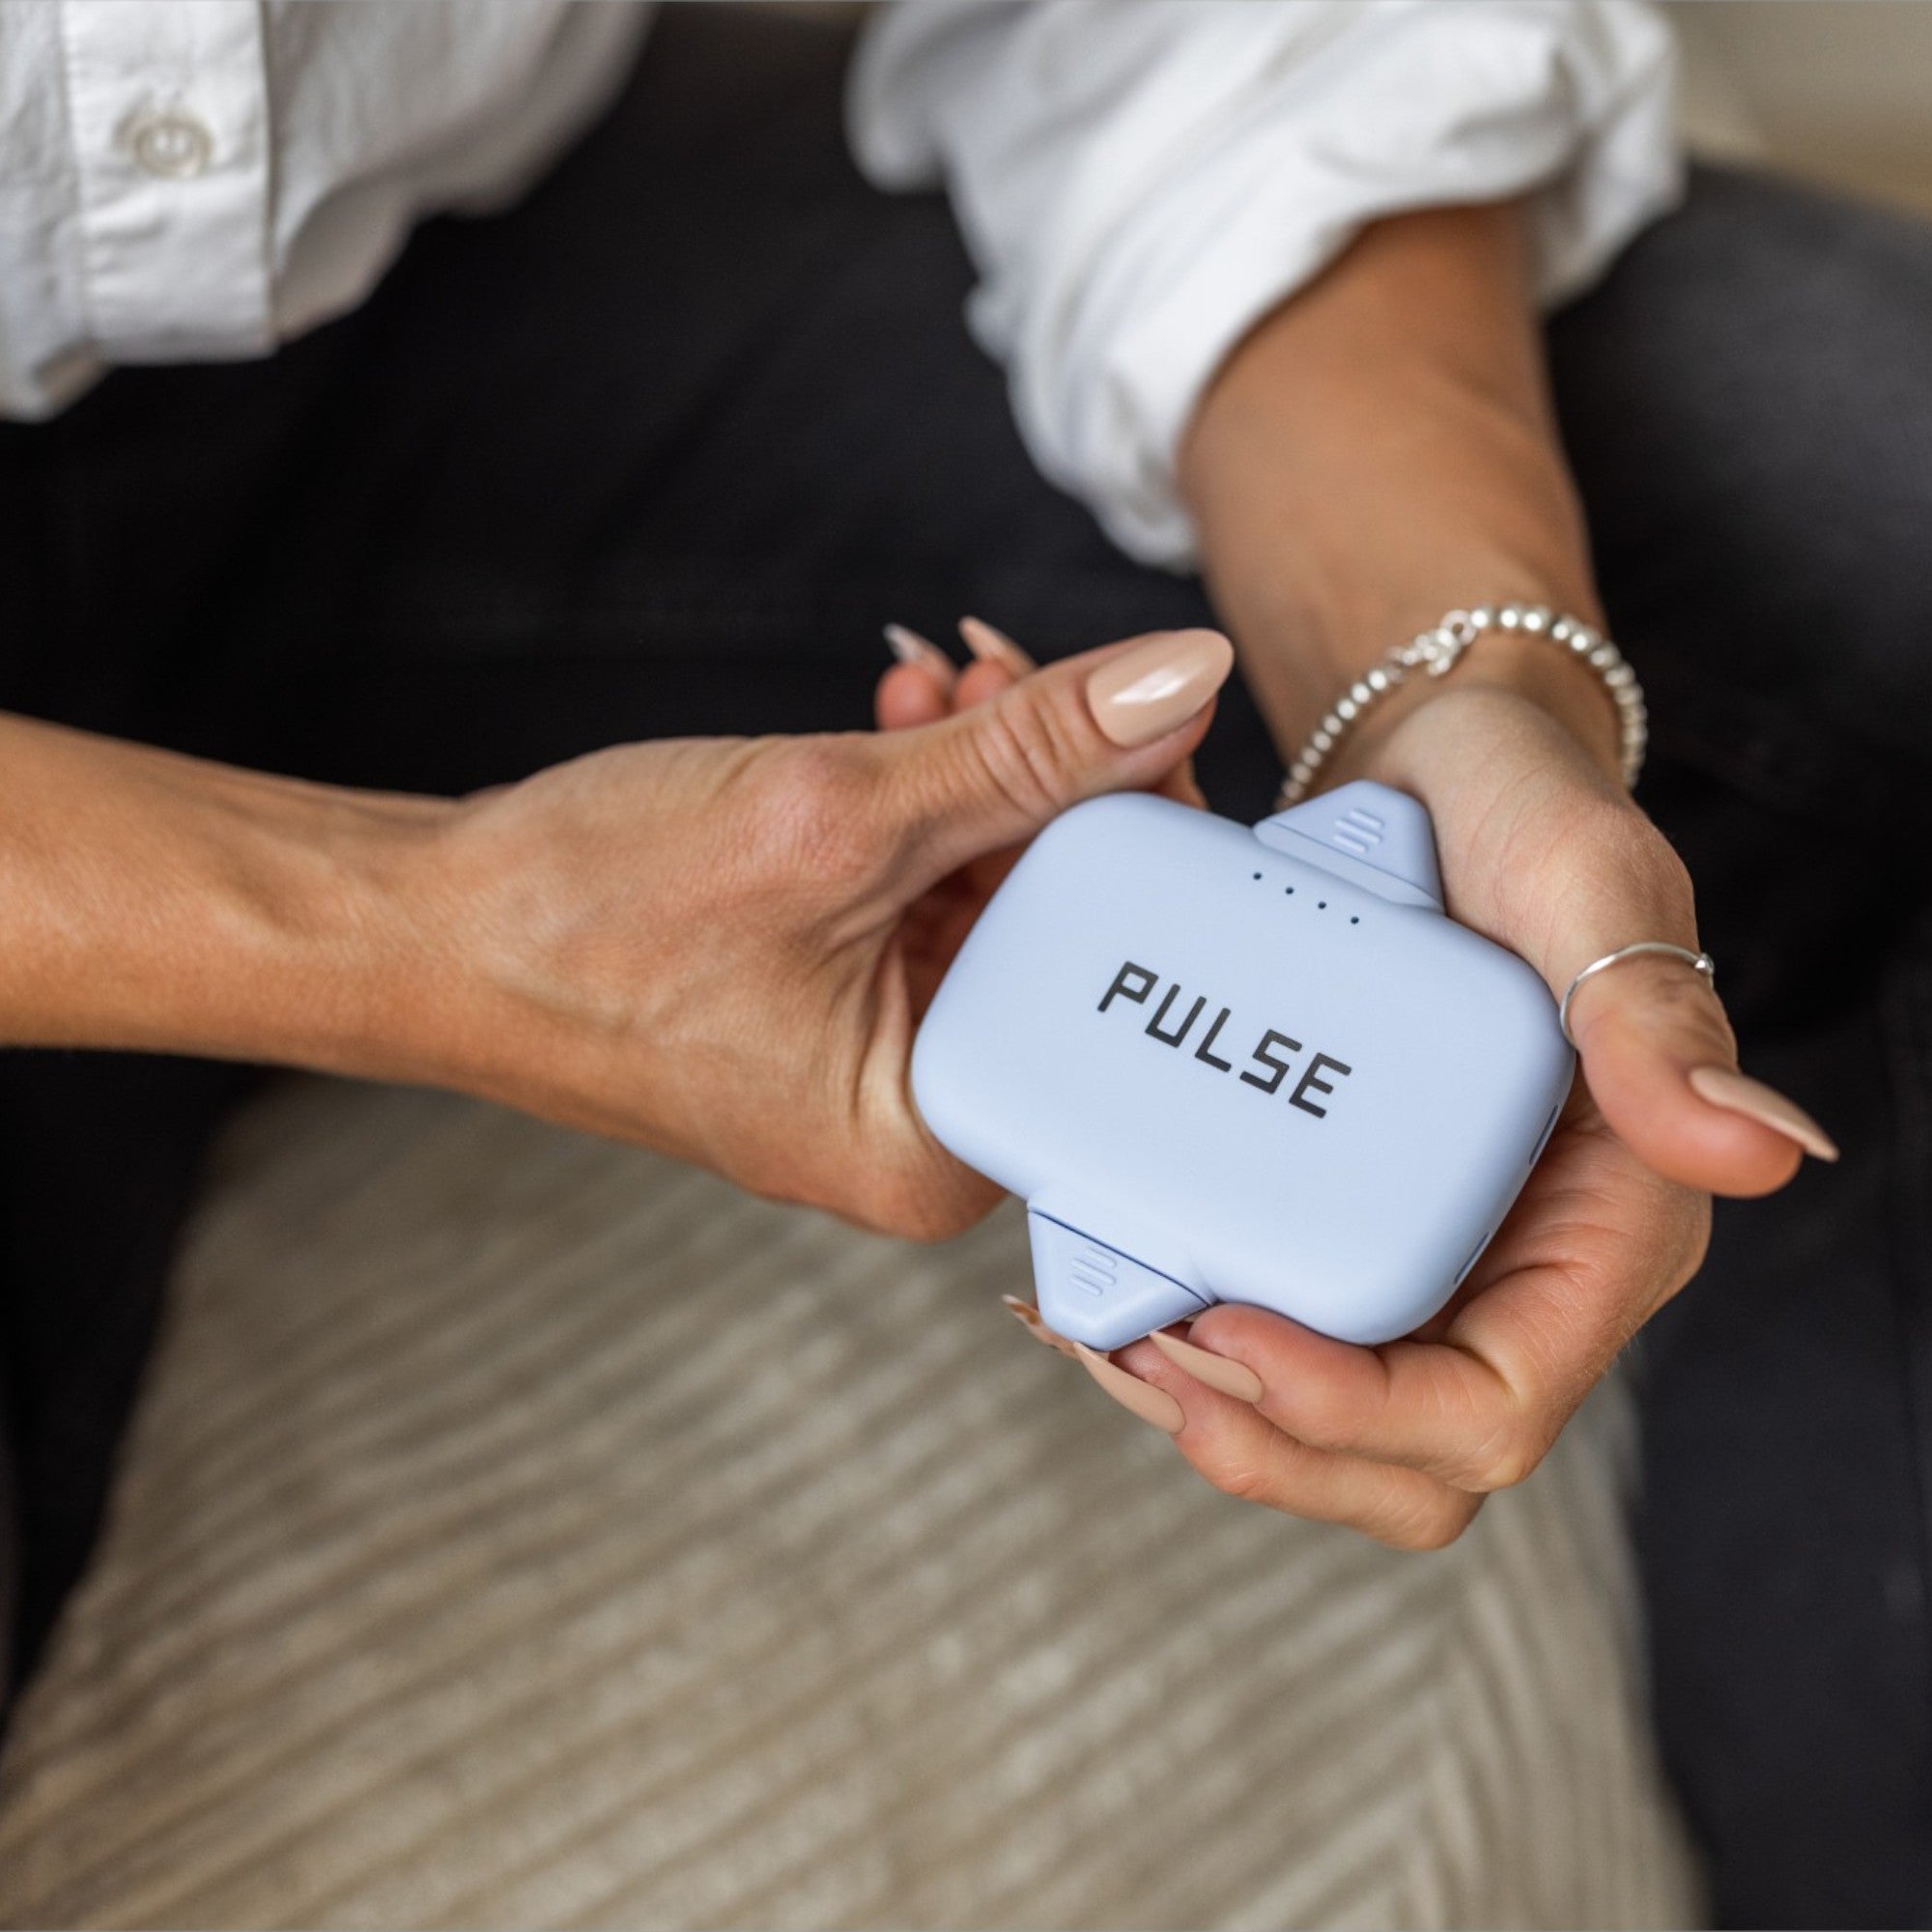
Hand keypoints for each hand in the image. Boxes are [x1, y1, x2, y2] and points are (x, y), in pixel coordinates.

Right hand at [418, 625, 1230, 1237]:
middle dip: (1051, 785)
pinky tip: (907, 720)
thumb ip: (1027, 752)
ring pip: (996, 898)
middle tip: (1013, 675)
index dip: (1144, 835)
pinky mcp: (839, 1005)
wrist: (427, 925)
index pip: (1116, 981)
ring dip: (987, 775)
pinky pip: (926, 896)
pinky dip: (927, 805)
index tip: (1145, 718)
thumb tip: (1181, 677)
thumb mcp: (835, 817)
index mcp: (939, 1145)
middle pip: (1065, 932)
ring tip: (945, 682)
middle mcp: (924, 1127)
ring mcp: (878, 1065)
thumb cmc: (587, 921)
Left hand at [1058, 671, 1835, 1547]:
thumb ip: (1654, 1019)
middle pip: (1408, 1457)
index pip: (1493, 1403)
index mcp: (1605, 1224)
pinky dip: (1191, 1340)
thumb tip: (1759, 1151)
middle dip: (1269, 1442)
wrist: (1435, 768)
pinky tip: (1106, 1288)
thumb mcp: (1589, 889)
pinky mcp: (1346, 1214)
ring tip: (1105, 1336)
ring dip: (1214, 1412)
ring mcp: (1432, 1250)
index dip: (1357, 1412)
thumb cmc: (1523, 813)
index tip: (1226, 1332)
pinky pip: (1281, 1332)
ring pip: (1333, 1424)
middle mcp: (1518, 1264)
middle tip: (1142, 1352)